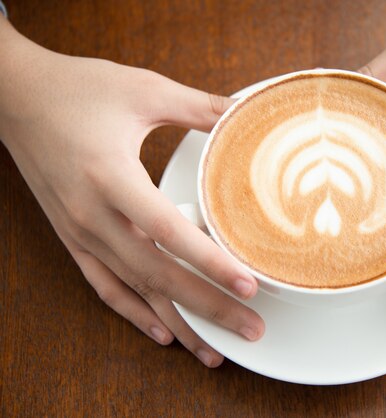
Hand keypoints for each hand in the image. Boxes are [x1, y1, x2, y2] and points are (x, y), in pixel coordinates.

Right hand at [0, 18, 263, 366]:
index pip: (168, 233)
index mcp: (110, 177)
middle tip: (250, 330)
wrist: (14, 96)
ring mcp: (79, 233)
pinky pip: (105, 286)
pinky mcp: (72, 238)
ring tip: (213, 352)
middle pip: (157, 275)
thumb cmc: (77, 89)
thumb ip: (198, 107)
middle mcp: (92, 215)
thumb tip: (243, 115)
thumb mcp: (144, 89)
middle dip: (207, 308)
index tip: (248, 286)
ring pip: (134, 290)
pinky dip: (134, 313)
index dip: (210, 263)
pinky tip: (163, 332)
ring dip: (177, 323)